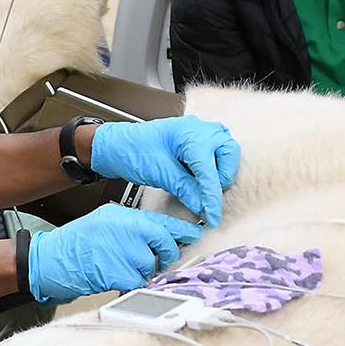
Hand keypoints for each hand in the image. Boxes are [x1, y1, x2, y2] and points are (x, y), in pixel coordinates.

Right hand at [27, 205, 201, 302]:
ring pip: (150, 266)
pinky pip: (136, 282)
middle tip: (151, 260)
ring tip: (118, 267)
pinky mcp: (117, 272)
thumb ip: (132, 228)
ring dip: (140, 272)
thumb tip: (161, 237)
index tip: (196, 236)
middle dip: (163, 256)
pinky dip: (128, 284)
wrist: (48, 261)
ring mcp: (122, 250)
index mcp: (123, 216)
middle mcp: (125, 229)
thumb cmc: (75, 245)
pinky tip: (111, 276)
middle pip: (164, 245)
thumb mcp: (104, 223)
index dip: (183, 232)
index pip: (163, 223)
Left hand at [87, 117, 241, 225]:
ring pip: (225, 154)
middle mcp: (199, 129)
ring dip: (218, 174)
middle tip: (208, 198)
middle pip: (229, 156)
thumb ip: (186, 190)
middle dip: (221, 179)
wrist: (115, 146)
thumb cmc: (131, 150)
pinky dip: (210, 170)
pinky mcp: (194, 141)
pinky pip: (214, 154)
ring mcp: (198, 133)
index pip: (210, 171)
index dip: (212, 197)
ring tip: (202, 189)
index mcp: (191, 133)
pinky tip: (197, 182)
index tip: (212, 216)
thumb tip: (204, 207)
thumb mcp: (160, 174)